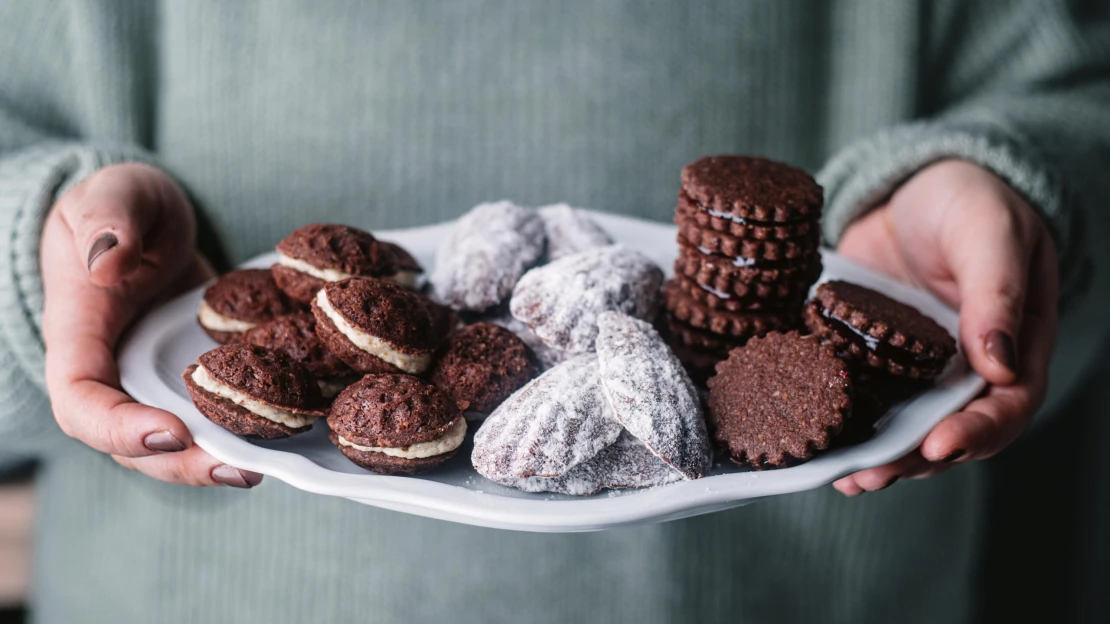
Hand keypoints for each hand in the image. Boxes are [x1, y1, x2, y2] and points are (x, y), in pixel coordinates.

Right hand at [42, 163, 262, 487]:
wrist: (147, 220)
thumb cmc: (122, 204)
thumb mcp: (114, 193)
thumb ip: (106, 221)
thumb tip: (106, 261)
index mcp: (79, 332)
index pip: (80, 400)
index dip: (119, 428)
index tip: (169, 431)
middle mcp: (112, 370)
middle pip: (130, 443)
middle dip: (180, 464)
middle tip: (236, 468)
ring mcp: (150, 381)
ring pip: (172, 443)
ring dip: (213, 461)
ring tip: (264, 468)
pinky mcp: (190, 380)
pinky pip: (208, 416)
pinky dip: (239, 433)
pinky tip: (283, 440)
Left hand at [832, 160, 1057, 494]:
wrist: (914, 187)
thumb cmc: (969, 201)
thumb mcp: (989, 232)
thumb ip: (997, 293)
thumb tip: (1000, 365)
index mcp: (1017, 346)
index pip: (1008, 406)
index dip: (977, 433)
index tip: (939, 446)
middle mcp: (966, 369)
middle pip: (948, 430)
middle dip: (912, 459)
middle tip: (873, 474)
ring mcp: (916, 368)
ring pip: (901, 425)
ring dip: (873, 454)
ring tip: (841, 474)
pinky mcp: (871, 357)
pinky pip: (859, 395)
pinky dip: (839, 419)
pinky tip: (814, 438)